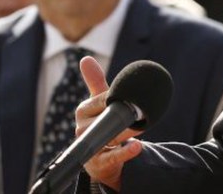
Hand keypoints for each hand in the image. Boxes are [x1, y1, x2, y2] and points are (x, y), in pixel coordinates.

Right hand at [76, 56, 142, 190]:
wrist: (102, 159)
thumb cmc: (101, 124)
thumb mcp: (100, 103)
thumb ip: (95, 82)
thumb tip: (85, 58)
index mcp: (83, 111)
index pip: (100, 100)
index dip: (117, 98)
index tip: (132, 96)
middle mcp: (82, 128)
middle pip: (104, 119)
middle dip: (122, 116)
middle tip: (140, 112)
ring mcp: (89, 147)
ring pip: (109, 137)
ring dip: (126, 132)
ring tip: (140, 127)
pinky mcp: (98, 164)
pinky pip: (112, 157)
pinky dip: (126, 152)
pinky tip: (137, 146)